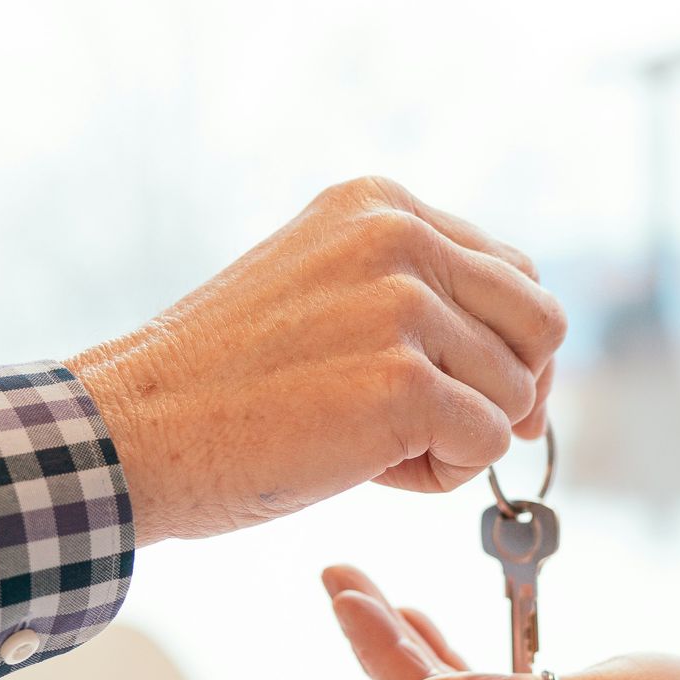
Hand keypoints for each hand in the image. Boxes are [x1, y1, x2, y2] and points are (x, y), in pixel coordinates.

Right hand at [69, 177, 565, 544]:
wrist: (138, 430)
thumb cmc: (224, 382)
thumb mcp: (323, 291)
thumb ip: (415, 295)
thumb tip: (533, 369)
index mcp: (381, 204)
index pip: (513, 270)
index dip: (506, 344)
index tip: (468, 389)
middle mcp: (400, 236)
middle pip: (540, 324)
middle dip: (509, 389)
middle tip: (443, 432)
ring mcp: (403, 307)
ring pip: (516, 393)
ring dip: (460, 438)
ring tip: (373, 445)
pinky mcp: (403, 384)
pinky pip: (487, 444)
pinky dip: (442, 475)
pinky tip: (370, 470)